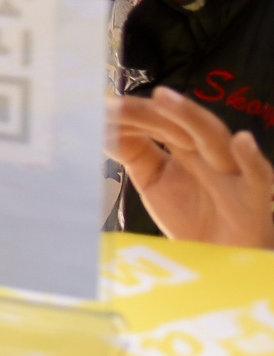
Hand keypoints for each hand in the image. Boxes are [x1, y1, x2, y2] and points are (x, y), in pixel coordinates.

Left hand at [109, 89, 273, 249]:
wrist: (223, 257)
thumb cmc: (192, 215)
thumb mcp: (154, 180)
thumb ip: (133, 152)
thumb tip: (103, 126)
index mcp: (184, 145)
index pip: (156, 121)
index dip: (130, 114)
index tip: (98, 107)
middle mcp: (207, 152)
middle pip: (179, 124)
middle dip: (147, 112)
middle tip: (116, 103)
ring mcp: (232, 171)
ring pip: (214, 138)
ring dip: (190, 116)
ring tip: (163, 98)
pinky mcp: (254, 198)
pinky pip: (258, 176)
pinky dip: (251, 158)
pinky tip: (242, 141)